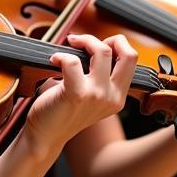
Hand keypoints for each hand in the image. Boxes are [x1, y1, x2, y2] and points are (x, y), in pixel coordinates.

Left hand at [21, 33, 138, 156]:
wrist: (45, 137)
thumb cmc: (62, 112)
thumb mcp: (88, 95)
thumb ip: (95, 74)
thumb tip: (88, 44)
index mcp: (117, 97)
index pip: (132, 60)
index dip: (116, 45)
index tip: (96, 44)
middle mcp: (112, 97)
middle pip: (128, 54)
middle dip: (110, 39)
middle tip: (87, 41)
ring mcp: (96, 96)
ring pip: (102, 51)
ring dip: (84, 41)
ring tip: (68, 46)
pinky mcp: (77, 94)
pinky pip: (72, 61)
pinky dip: (61, 55)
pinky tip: (53, 60)